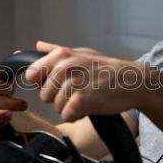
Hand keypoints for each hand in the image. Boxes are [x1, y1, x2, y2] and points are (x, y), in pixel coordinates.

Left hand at [23, 40, 154, 121]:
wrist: (132, 81)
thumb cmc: (106, 68)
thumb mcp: (80, 53)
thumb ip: (55, 50)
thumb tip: (37, 45)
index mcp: (60, 55)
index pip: (31, 75)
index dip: (43, 83)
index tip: (57, 84)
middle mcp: (63, 68)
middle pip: (44, 95)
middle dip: (59, 97)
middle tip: (78, 90)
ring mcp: (72, 84)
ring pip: (56, 107)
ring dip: (70, 107)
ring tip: (86, 98)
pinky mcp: (80, 101)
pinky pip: (67, 116)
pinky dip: (77, 116)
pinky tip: (89, 107)